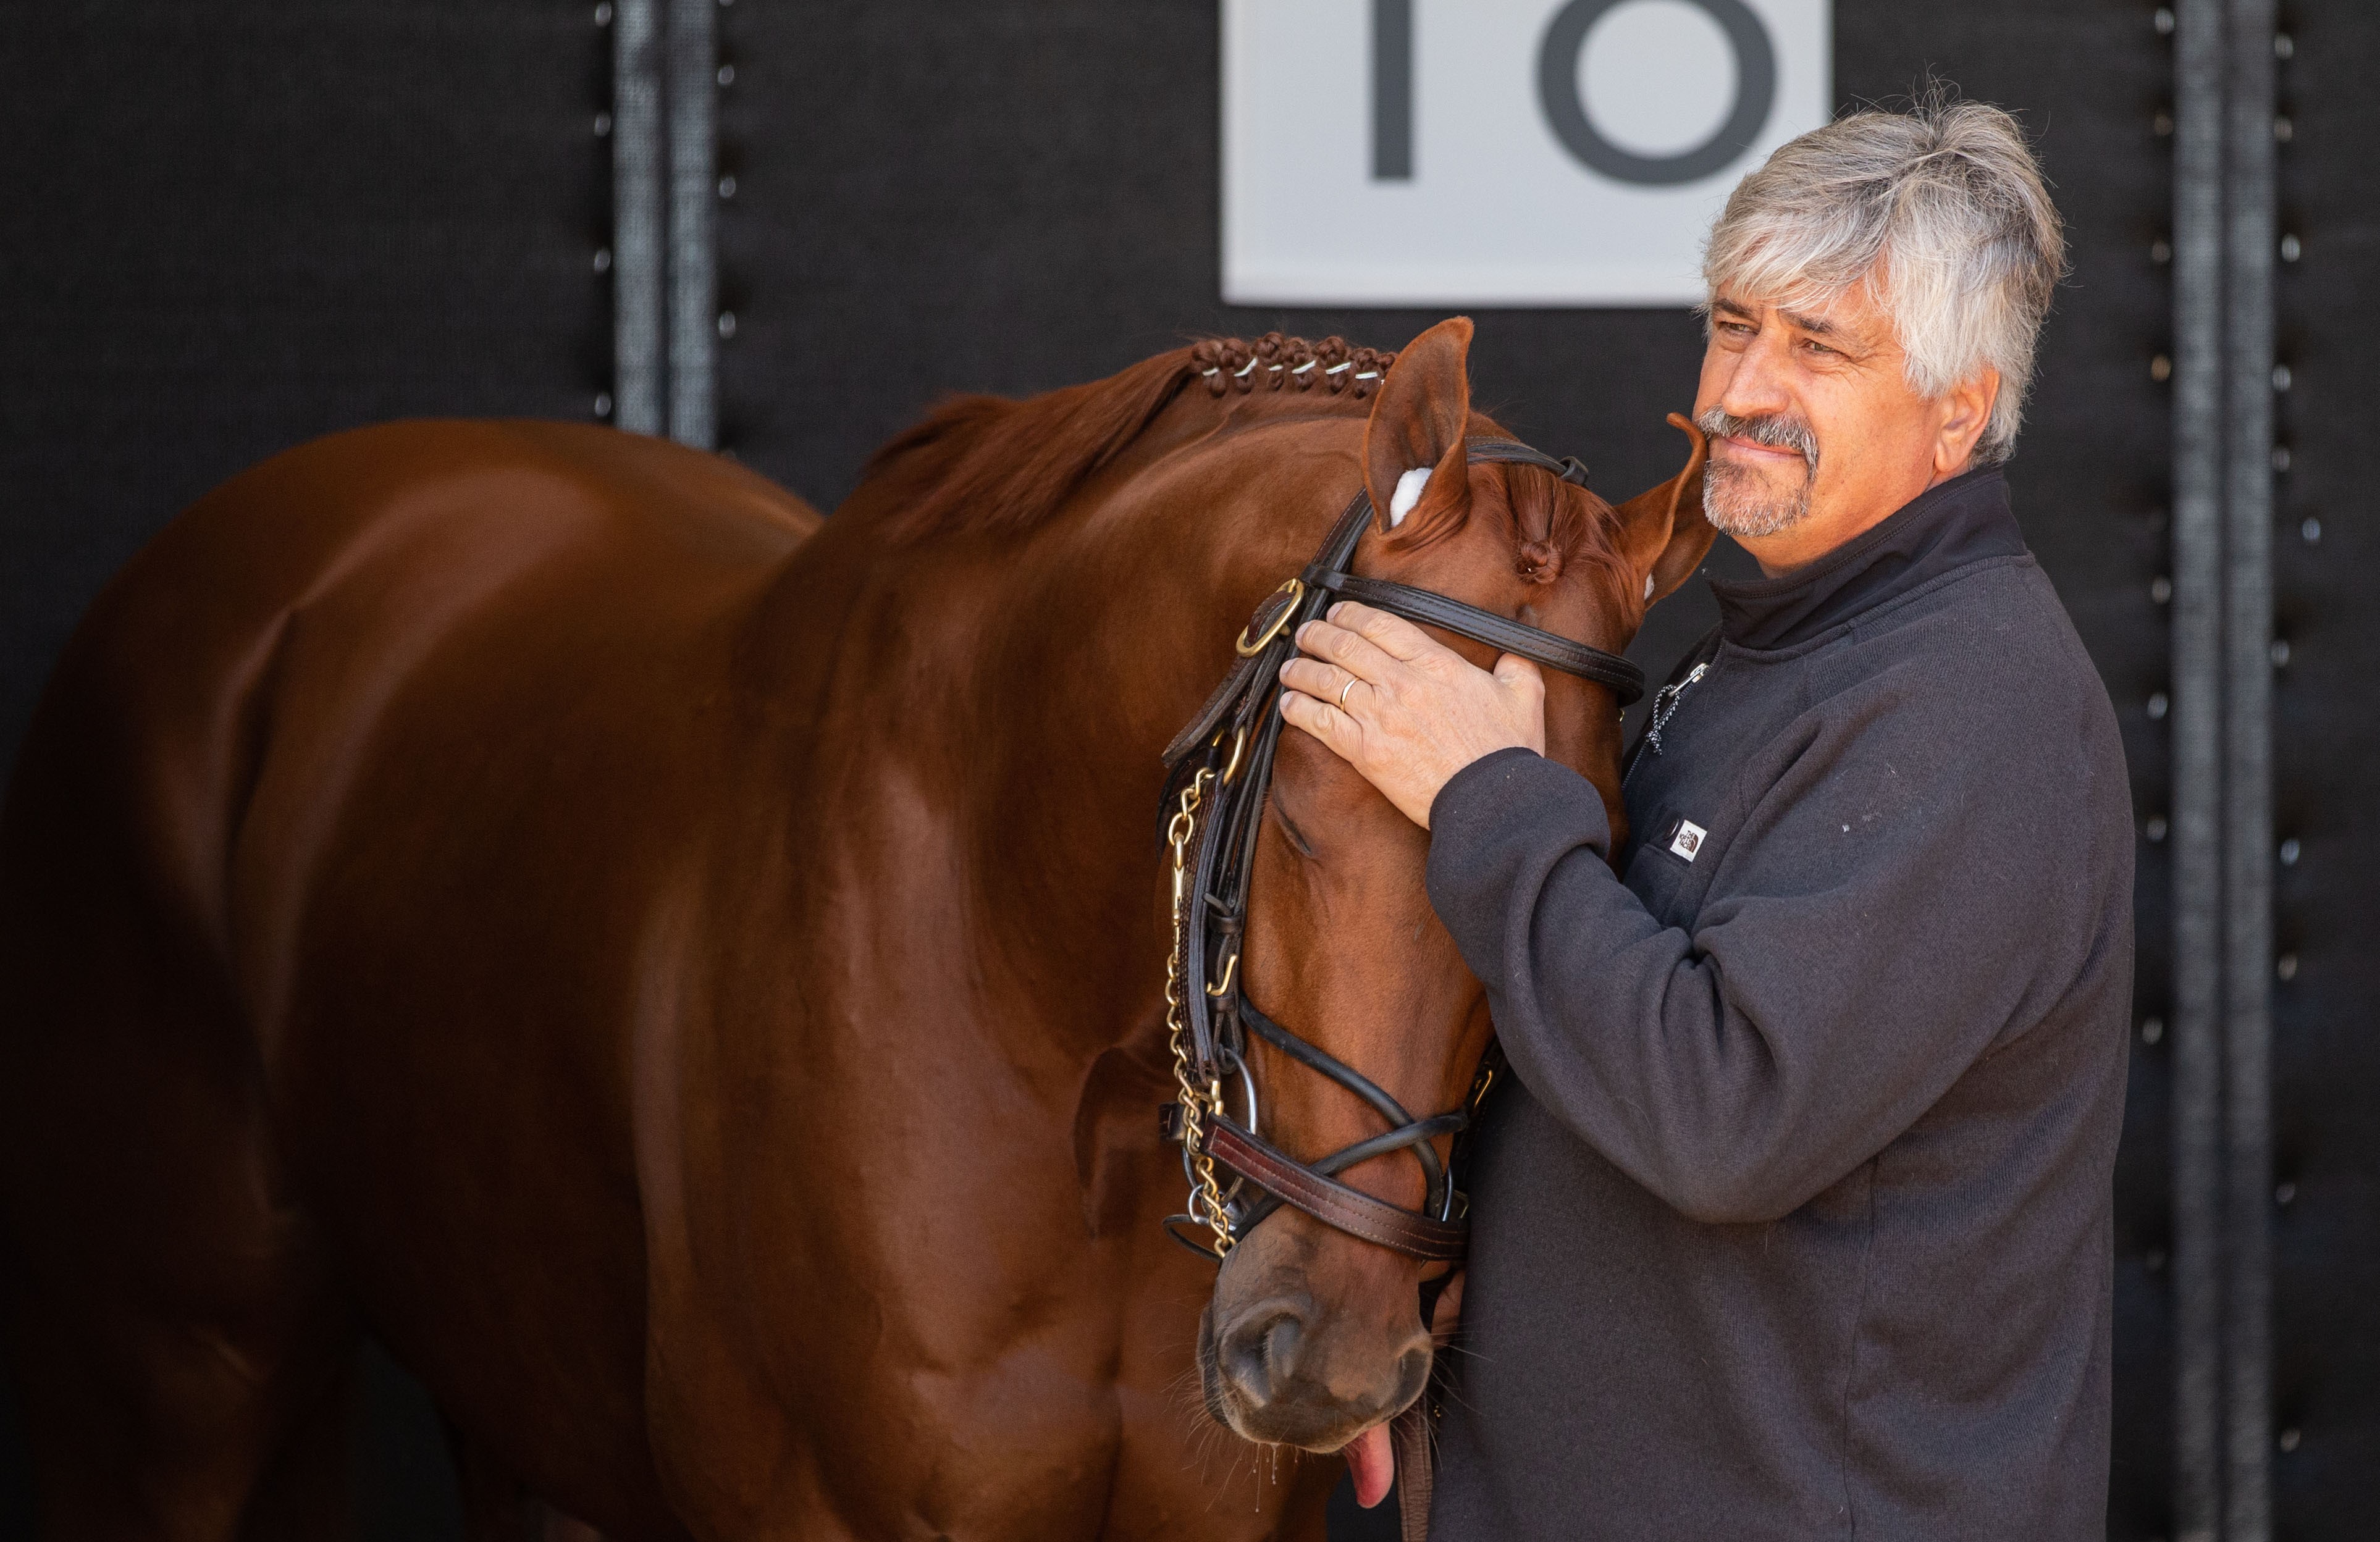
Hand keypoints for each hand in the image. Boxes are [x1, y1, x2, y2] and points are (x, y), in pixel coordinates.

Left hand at [1278, 601, 1546, 826]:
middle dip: (1319, 635)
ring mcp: (1380, 716)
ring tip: (1290, 667)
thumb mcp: (1525, 697)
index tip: (1338, 612)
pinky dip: (1299, 710)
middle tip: (1306, 634)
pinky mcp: (1365, 751)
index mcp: (1437, 664)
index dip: (1352, 614)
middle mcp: (1402, 683)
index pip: (1382, 625)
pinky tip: (1289, 705)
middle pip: (1346, 646)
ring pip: (1327, 680)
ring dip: (1302, 669)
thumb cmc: (1508, 753)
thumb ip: (1516, 667)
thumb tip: (1513, 653)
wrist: (1491, 802)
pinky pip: (1320, 722)